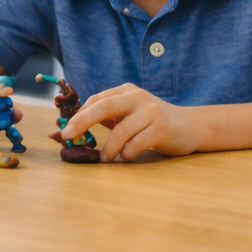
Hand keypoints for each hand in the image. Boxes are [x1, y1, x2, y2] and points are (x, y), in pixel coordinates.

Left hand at [58, 83, 200, 161]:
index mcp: (126, 92)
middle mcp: (138, 97)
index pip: (96, 100)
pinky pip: (136, 144)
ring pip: (120, 131)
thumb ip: (101, 121)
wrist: (190, 126)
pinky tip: (128, 157)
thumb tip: (61, 133)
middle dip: (82, 122)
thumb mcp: (127, 116)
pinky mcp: (162, 128)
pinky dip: (127, 154)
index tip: (64, 132)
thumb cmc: (152, 123)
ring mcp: (152, 111)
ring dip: (108, 149)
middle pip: (104, 106)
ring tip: (106, 159)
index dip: (78, 116)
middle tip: (67, 137)